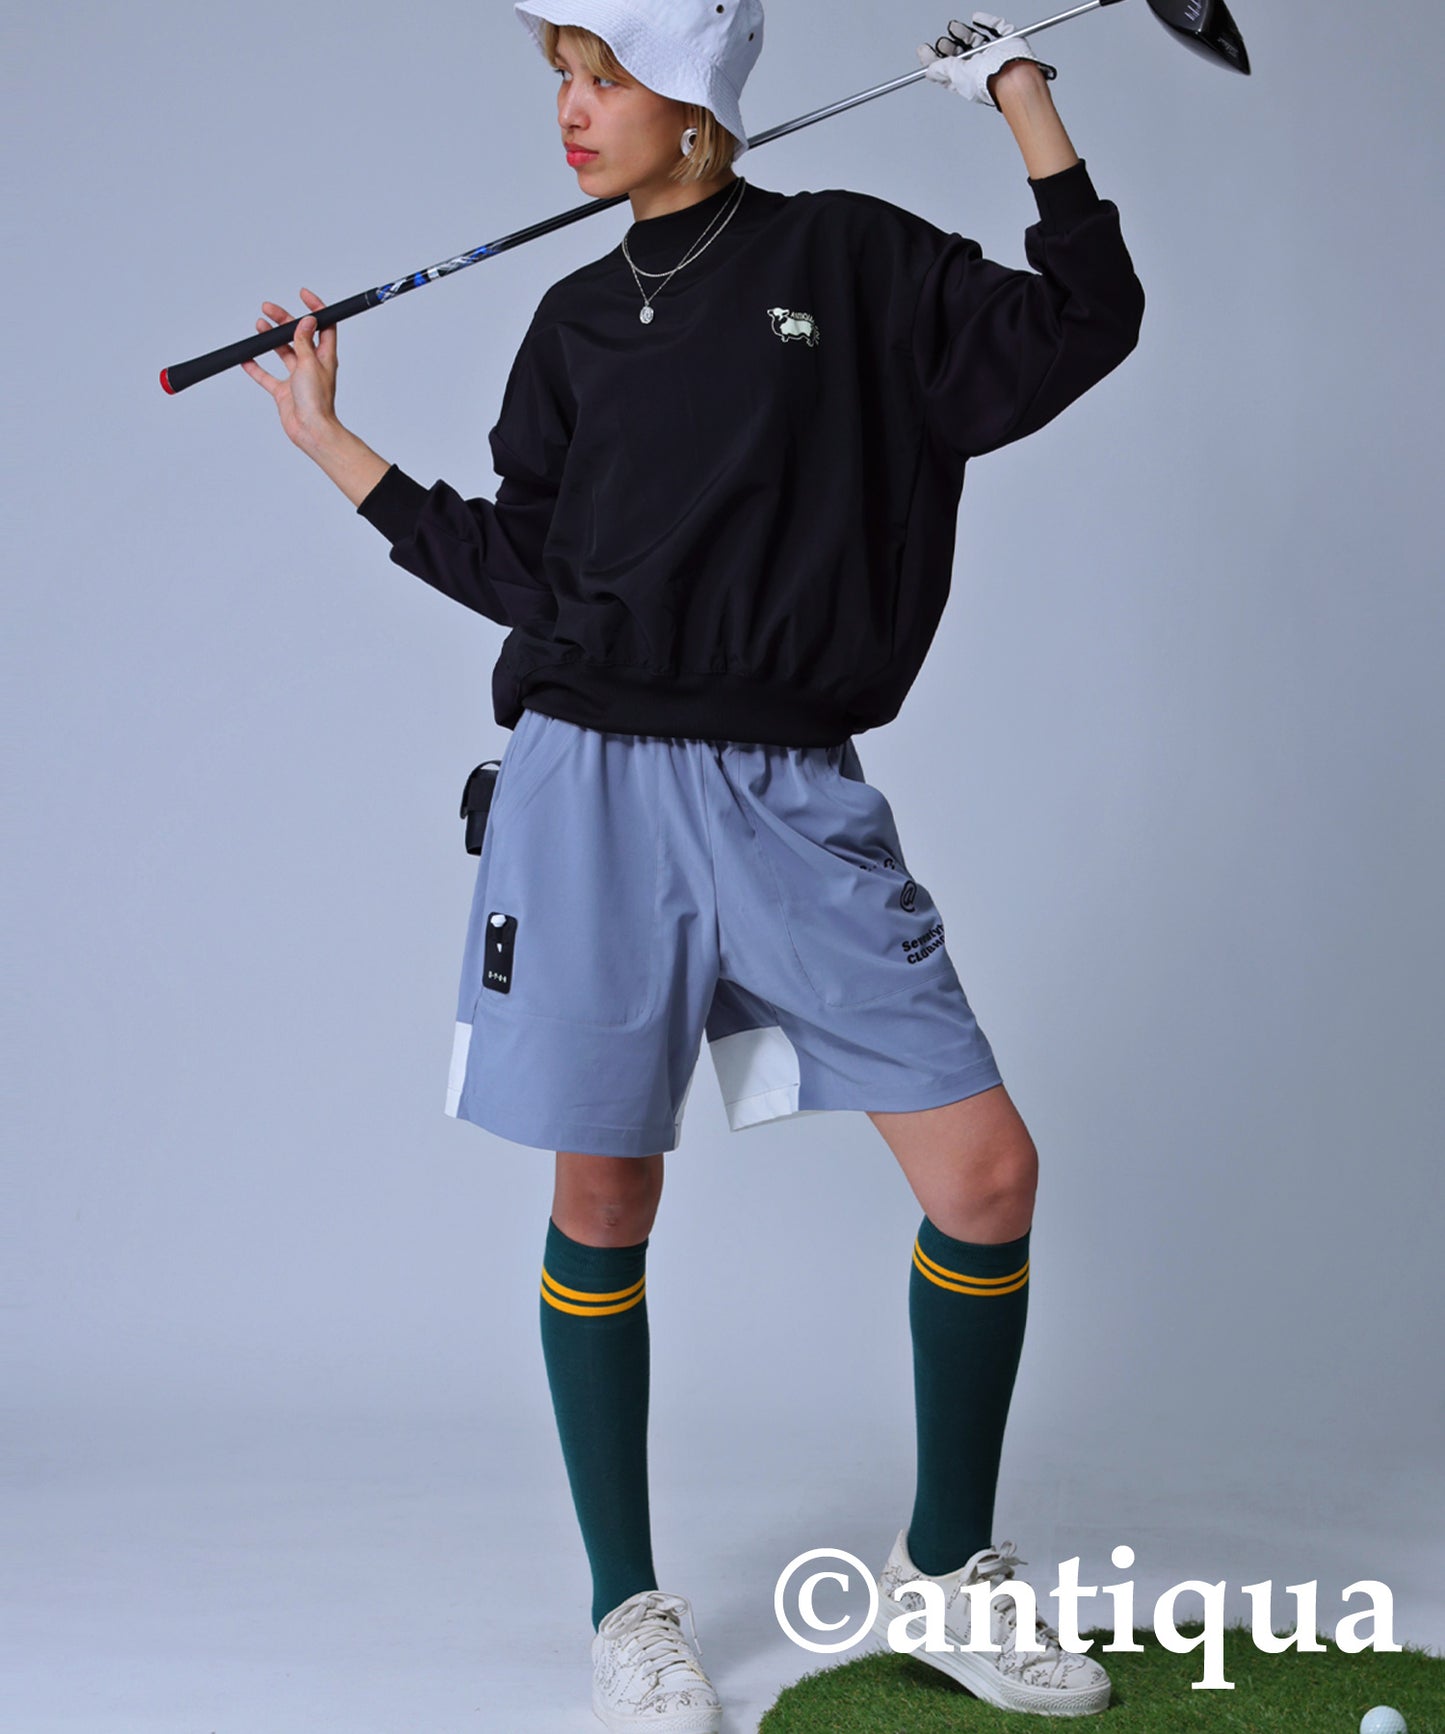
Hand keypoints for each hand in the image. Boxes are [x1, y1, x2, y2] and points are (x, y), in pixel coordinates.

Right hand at [241, 286, 339, 452]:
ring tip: (259, 325)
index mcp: (324, 357)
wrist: (310, 430)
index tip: (303, 295)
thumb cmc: (316, 401)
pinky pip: (267, 376)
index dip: (316, 309)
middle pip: (298, 335)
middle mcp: (311, 366)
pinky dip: (256, 367)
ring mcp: (297, 378)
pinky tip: (246, 358)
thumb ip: (305, 342)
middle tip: (269, 309)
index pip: (324, 326)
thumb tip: (307, 320)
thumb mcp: (310, 363)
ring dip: (271, 338)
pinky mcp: (284, 391)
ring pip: (282, 352)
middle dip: (284, 320)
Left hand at [917, 12, 1057, 110]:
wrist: (1012, 73)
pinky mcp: (1006, 41)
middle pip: (960, 54)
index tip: (924, 50)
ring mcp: (993, 54)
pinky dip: (986, 21)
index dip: (934, 60)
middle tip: (942, 42)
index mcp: (967, 80)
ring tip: (954, 28)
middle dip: (949, 46)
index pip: (947, 70)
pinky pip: (997, 27)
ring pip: (975, 40)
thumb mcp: (957, 76)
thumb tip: (929, 69)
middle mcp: (979, 68)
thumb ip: (943, 70)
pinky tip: (976, 18)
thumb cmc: (989, 81)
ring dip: (963, 32)